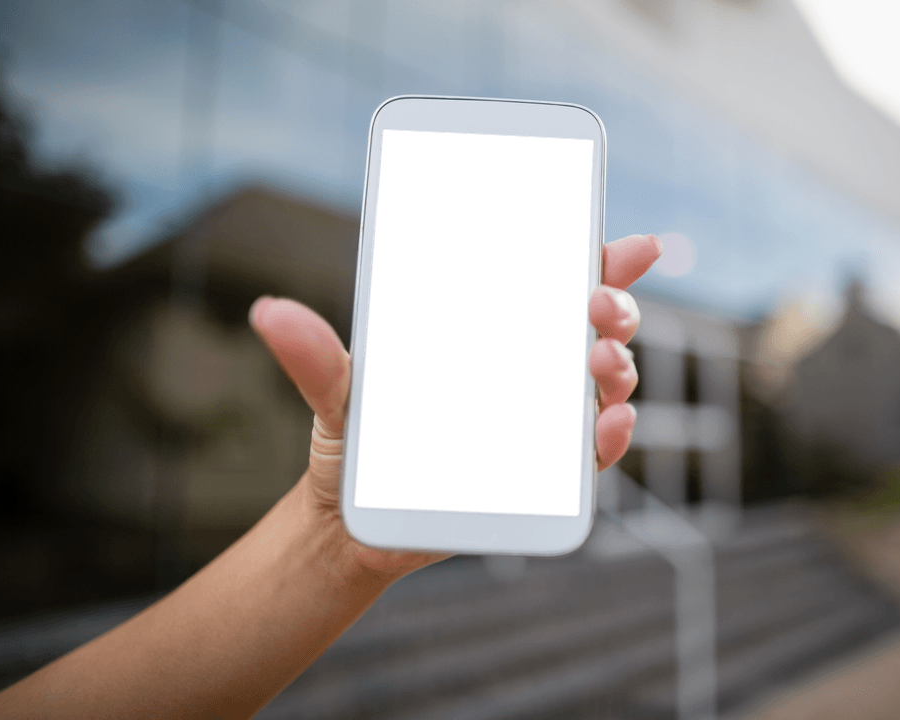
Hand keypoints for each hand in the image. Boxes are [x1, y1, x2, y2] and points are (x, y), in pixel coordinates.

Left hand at [248, 234, 660, 580]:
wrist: (354, 521)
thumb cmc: (356, 441)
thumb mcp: (337, 392)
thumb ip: (315, 356)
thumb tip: (268, 312)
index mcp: (492, 335)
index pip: (556, 284)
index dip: (600, 260)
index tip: (631, 243)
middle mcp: (529, 370)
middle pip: (595, 327)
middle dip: (614, 306)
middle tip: (598, 303)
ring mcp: (543, 422)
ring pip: (605, 383)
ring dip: (618, 367)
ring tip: (600, 361)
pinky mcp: (546, 476)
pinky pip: (591, 454)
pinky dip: (609, 436)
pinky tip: (609, 421)